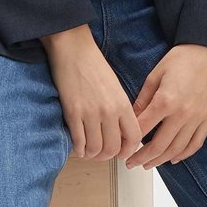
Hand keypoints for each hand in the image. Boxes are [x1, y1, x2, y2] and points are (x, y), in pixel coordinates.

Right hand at [42, 25, 142, 161]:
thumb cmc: (93, 65)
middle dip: (107, 156)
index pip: (134, 137)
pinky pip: (78, 142)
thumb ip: (120, 110)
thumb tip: (119, 132)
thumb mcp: (115, 87)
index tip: (123, 153)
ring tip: (89, 150)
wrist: (73, 50)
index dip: (128, 150)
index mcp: (122, 103)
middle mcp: (109, 111)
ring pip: (95, 149)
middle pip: (113, 148)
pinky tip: (78, 146)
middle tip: (102, 153)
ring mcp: (90, 113)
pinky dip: (79, 149)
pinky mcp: (72, 113)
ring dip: (92, 154)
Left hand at [124, 44, 206, 169]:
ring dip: (161, 160)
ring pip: (177, 149)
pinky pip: (196, 143)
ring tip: (148, 164)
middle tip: (131, 163)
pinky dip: (184, 154)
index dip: (130, 141)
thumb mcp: (155, 74)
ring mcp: (198, 118)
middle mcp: (182, 114)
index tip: (122, 147)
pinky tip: (173, 158)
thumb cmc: (182, 58)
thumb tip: (132, 117)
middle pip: (159, 145)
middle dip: (142, 157)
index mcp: (165, 101)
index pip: (143, 129)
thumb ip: (143, 99)